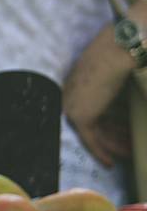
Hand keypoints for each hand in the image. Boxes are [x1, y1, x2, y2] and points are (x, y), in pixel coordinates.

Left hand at [65, 15, 140, 168]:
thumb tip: (135, 102)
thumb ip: (123, 94)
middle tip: (132, 148)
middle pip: (97, 122)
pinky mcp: (80, 116)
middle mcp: (75, 94)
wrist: (123, 48)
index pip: (98, 108)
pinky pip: (91, 140)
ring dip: (114, 145)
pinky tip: (111, 163)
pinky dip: (101, 152)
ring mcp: (74, 105)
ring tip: (130, 153)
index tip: (128, 133)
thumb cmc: (129, 54)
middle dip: (116, 137)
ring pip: (96, 132)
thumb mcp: (125, 75)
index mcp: (84, 81)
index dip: (114, 123)